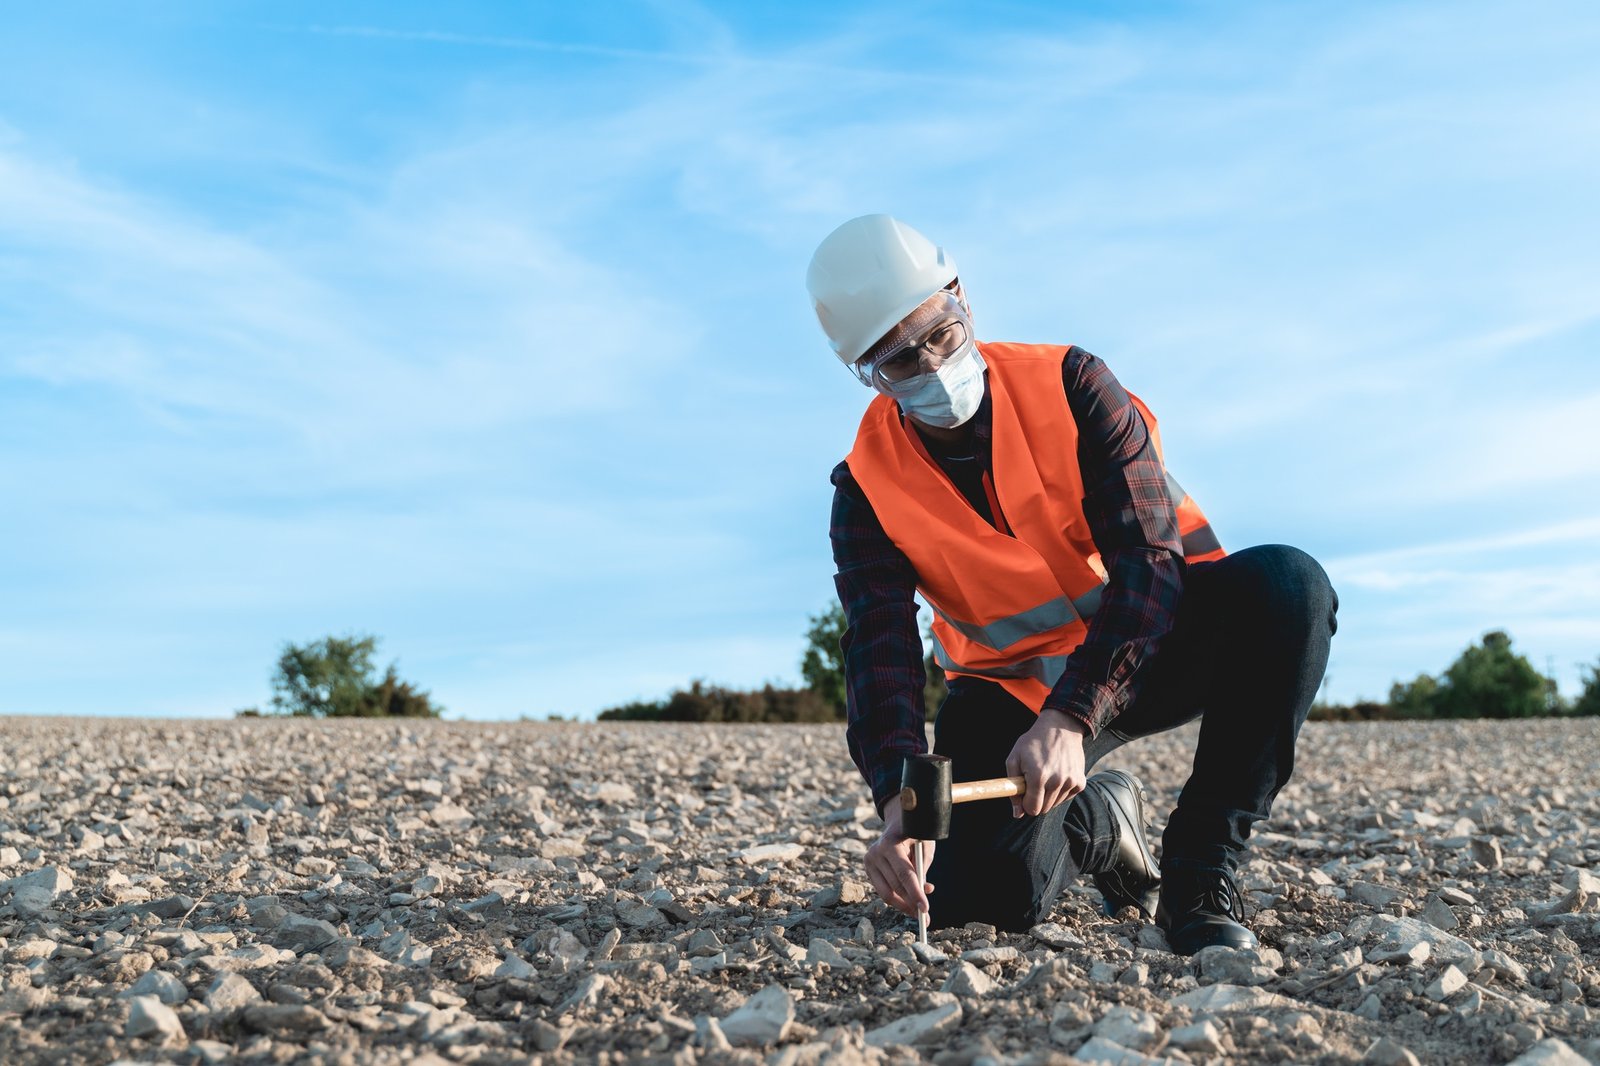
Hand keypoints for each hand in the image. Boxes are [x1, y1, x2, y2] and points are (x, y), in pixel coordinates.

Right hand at [864, 793, 934, 917]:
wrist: (897, 823)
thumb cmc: (915, 833)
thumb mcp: (924, 846)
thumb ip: (922, 867)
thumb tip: (922, 891)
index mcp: (890, 843)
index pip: (904, 874)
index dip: (915, 893)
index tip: (925, 909)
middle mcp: (875, 853)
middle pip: (895, 886)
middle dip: (912, 903)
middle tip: (926, 917)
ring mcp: (869, 861)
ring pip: (887, 893)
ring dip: (904, 904)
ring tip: (919, 912)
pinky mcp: (868, 869)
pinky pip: (884, 890)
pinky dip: (898, 898)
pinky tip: (909, 901)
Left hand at [1005, 709, 1087, 817]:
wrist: (1060, 727)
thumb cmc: (1033, 742)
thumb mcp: (1014, 758)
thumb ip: (1012, 788)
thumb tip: (1017, 814)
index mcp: (1038, 776)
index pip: (1032, 809)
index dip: (1025, 805)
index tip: (1024, 794)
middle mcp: (1056, 781)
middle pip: (1043, 809)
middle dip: (1036, 800)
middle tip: (1034, 781)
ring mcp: (1070, 782)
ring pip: (1055, 804)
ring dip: (1048, 795)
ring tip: (1046, 775)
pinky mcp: (1080, 782)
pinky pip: (1066, 797)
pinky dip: (1060, 791)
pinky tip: (1057, 775)